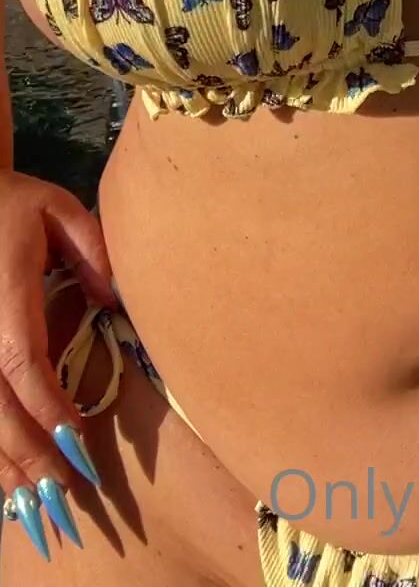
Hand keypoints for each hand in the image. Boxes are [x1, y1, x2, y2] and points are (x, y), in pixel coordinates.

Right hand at [0, 171, 114, 551]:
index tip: (78, 442)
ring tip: (37, 508)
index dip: (48, 407)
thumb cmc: (12, 204)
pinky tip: (7, 483)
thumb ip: (91, 249)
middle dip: (31, 456)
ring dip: (6, 465)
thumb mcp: (57, 207)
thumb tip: (113, 301)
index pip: (24, 364)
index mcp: (6, 299)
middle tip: (66, 498)